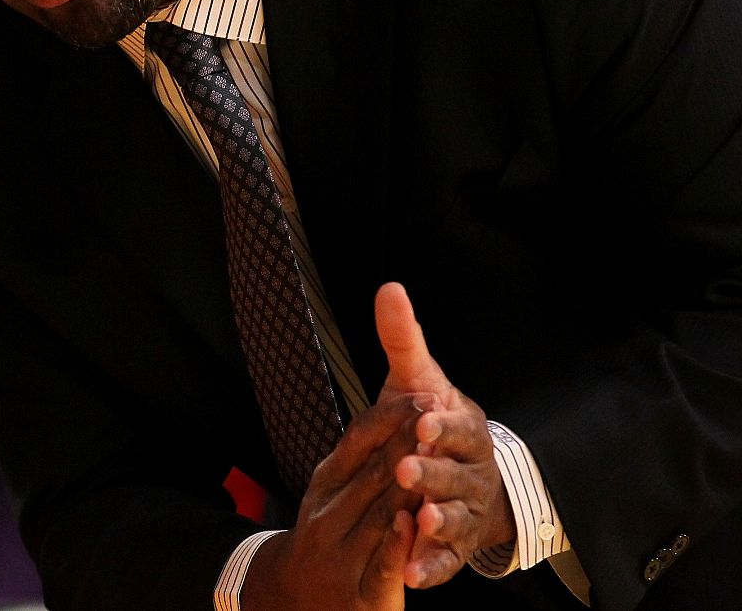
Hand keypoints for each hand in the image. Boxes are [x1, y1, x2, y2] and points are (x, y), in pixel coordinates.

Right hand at [240, 393, 424, 610]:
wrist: (294, 596)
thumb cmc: (326, 535)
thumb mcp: (331, 491)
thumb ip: (359, 461)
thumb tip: (395, 415)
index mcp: (326, 482)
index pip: (358, 441)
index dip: (392, 418)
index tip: (424, 396)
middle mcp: (328, 513)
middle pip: (375, 471)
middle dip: (410, 442)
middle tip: (441, 416)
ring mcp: (341, 553)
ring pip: (381, 513)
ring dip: (410, 485)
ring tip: (436, 459)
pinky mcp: (360, 592)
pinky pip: (382, 564)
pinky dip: (397, 542)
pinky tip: (413, 524)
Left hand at [374, 281, 516, 587]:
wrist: (465, 476)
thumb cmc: (434, 423)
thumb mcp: (418, 380)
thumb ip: (402, 340)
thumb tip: (389, 287)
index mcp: (464, 430)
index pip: (458, 428)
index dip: (443, 427)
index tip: (423, 422)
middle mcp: (472, 472)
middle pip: (456, 475)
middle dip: (434, 473)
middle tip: (408, 470)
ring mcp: (466, 511)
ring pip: (456, 518)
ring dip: (439, 521)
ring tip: (420, 521)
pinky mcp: (456, 547)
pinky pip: (447, 561)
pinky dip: (432, 567)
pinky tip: (413, 574)